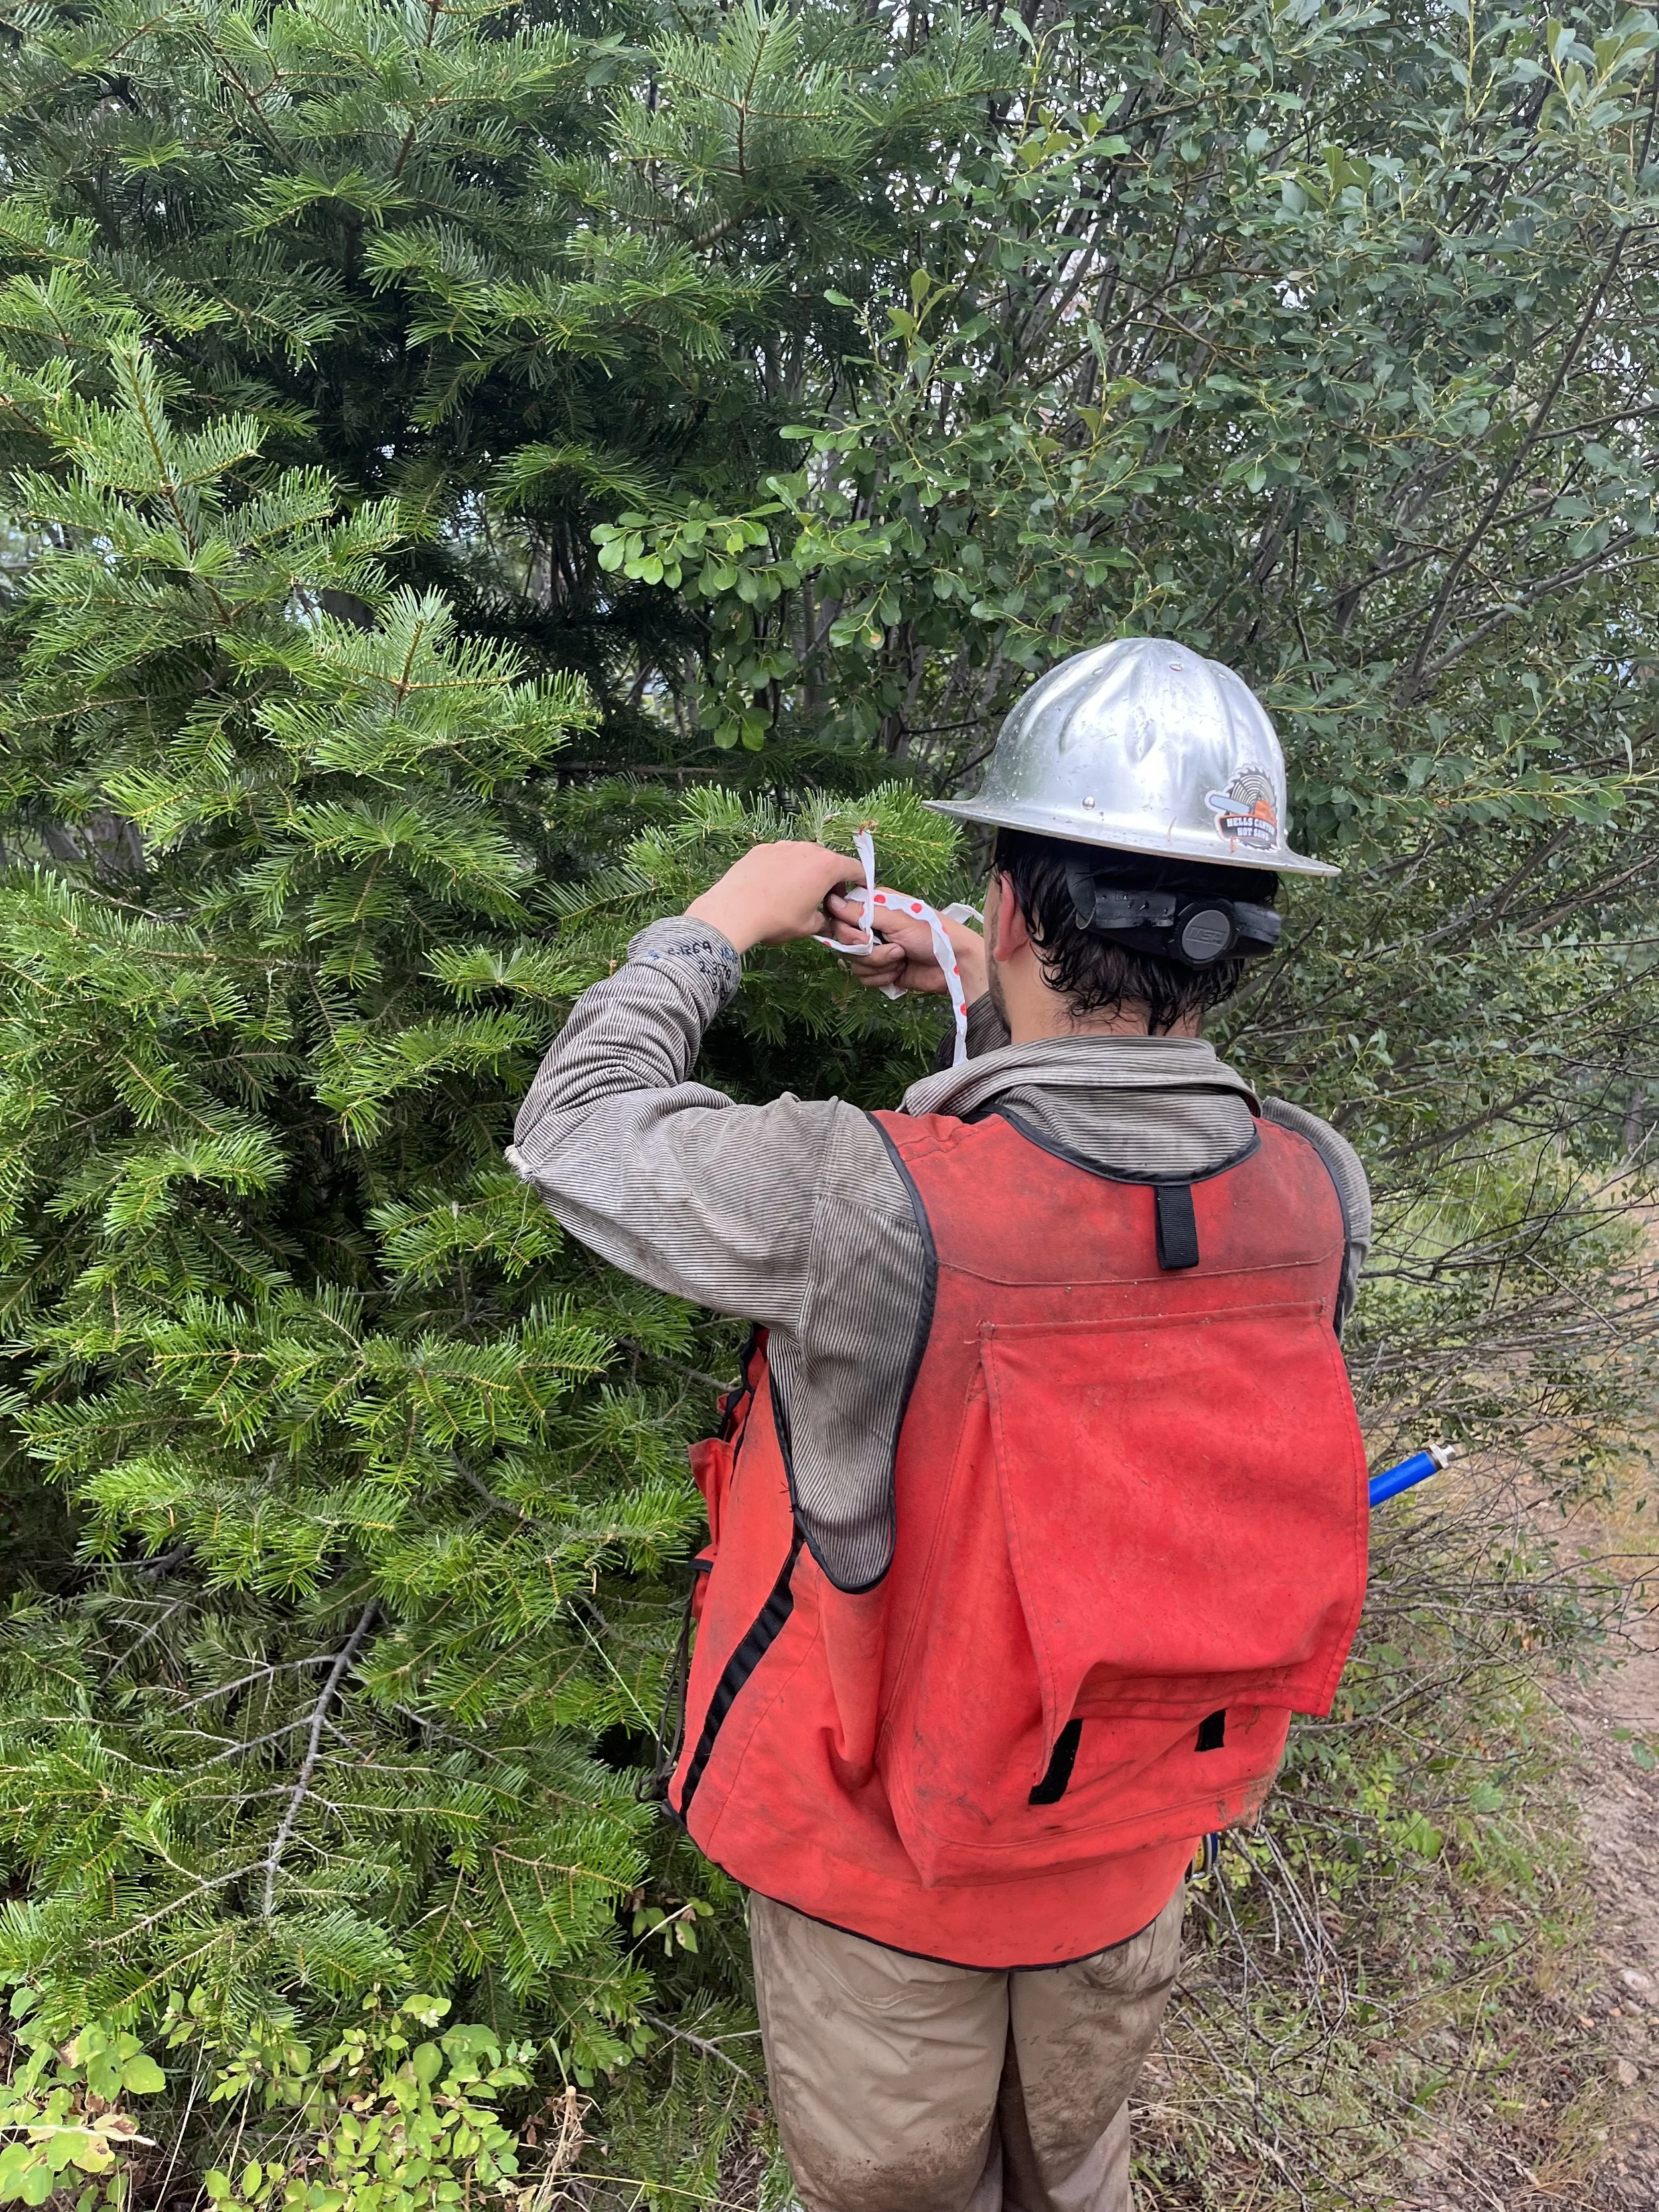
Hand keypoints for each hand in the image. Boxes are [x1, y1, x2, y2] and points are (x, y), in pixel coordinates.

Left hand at [685, 841, 860, 954]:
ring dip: (807, 871)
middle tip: (824, 899)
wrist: (734, 910)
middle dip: (831, 878)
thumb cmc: (777, 919)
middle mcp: (808, 849)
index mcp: (827, 866)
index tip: (856, 892)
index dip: (859, 882)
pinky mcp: (762, 848)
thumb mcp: (808, 926)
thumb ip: (825, 921)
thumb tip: (828, 922)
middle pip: (829, 860)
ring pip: (804, 856)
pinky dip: (784, 869)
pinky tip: (773, 887)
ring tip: (796, 893)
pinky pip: (781, 857)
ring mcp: (783, 846)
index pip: (854, 868)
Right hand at [822, 888, 988, 1001]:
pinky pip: (865, 978)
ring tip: (902, 959)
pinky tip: (900, 972)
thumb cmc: (932, 934)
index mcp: (874, 907)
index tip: (866, 937)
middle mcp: (872, 927)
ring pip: (854, 963)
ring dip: (879, 965)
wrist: (953, 965)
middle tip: (895, 949)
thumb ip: (862, 912)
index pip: (840, 917)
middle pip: (845, 943)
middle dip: (869, 952)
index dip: (848, 931)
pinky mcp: (882, 970)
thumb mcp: (896, 919)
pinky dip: (882, 977)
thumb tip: (831, 901)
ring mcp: (877, 950)